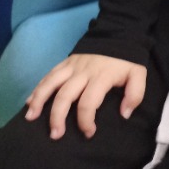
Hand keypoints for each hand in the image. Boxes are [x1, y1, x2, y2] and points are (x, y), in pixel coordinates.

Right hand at [25, 54, 146, 140]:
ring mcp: (72, 65)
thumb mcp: (138, 75)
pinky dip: (37, 88)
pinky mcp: (66, 61)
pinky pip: (48, 75)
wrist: (119, 34)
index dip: (86, 121)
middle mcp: (83, 71)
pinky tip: (30, 102)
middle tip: (55, 135)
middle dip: (57, 117)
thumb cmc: (126, 61)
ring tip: (31, 118)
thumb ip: (135, 95)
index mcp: (101, 76)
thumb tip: (124, 114)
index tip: (89, 133)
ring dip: (39, 101)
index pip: (88, 102)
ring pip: (51, 83)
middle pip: (65, 96)